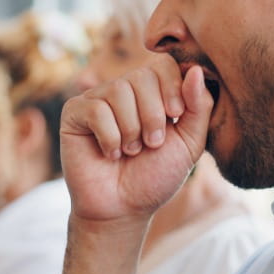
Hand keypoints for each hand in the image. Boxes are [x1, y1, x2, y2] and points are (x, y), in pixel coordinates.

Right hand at [60, 56, 213, 222]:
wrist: (123, 209)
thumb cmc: (156, 177)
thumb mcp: (189, 143)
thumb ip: (199, 106)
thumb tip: (195, 69)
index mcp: (152, 92)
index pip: (165, 63)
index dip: (172, 86)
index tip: (175, 115)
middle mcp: (124, 90)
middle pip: (142, 75)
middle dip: (153, 115)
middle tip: (152, 144)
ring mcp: (97, 99)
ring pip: (119, 90)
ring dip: (131, 129)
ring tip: (130, 151)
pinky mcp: (74, 113)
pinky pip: (96, 110)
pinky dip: (110, 137)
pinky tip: (110, 154)